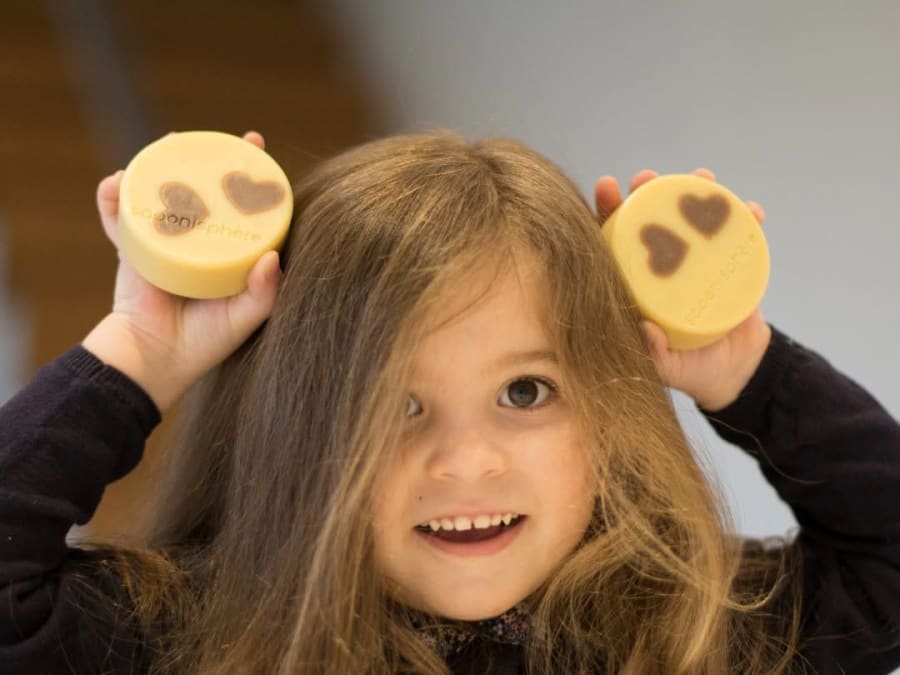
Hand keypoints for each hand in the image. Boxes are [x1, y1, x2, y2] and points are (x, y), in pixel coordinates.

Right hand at [82, 131, 282, 411]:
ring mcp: (163, 242)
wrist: (154, 361)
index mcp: (227, 254)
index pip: (242, 208)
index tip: (260, 150)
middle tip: (222, 139)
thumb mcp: (245, 316)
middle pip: (202, 190)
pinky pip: (118, 218)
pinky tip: (116, 181)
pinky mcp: (130, 249)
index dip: (252, 180)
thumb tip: (274, 258)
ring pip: (160, 195)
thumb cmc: (205, 342)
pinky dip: (113, 199)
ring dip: (160, 166)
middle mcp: (197, 242)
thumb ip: (264, 292)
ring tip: (167, 145)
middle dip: (208, 160)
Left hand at [594, 168, 770, 410]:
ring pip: (697, 216)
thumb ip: (652, 353)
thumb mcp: (665, 366)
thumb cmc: (687, 368)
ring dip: (699, 191)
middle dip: (648, 190)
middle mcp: (665, 264)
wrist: (735, 373)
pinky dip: (749, 219)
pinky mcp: (733, 263)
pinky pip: (742, 234)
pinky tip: (753, 212)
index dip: (607, 211)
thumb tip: (643, 328)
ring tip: (702, 178)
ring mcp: (699, 260)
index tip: (606, 185)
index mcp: (637, 281)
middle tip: (647, 177)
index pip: (615, 240)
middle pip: (653, 218)